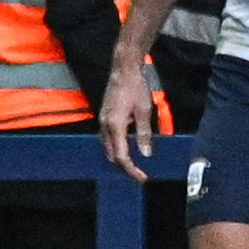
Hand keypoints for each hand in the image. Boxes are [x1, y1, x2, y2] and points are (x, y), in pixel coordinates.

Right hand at [98, 62, 157, 183]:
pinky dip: (117, 147)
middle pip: (112, 156)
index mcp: (114, 126)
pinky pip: (108, 139)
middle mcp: (104, 126)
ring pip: (108, 149)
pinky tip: (129, 147)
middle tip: (140, 174)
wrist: (123, 70)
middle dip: (125, 167)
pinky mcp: (104, 118)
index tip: (142, 178)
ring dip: (120, 158)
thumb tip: (146, 153)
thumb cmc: (135, 87)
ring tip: (136, 164)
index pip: (121, 157)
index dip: (131, 170)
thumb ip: (144, 134)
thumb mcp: (145, 111)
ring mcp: (102, 122)